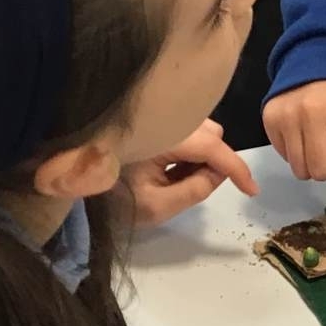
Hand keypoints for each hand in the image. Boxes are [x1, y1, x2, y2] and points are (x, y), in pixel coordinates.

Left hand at [122, 119, 255, 227]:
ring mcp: (157, 119)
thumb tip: (220, 173)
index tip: (252, 190)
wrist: (73, 186)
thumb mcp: (157, 206)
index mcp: (163, 136)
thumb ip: (195, 190)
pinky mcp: (152, 122)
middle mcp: (164, 119)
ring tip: (175, 178)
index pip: (213, 147)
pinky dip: (187, 149)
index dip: (237, 168)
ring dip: (201, 154)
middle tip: (193, 186)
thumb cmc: (111, 199)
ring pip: (201, 129)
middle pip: (211, 133)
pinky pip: (186, 130)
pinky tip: (166, 167)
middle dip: (214, 161)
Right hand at [262, 80, 325, 213]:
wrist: (321, 61)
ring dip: (312, 165)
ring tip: (319, 143)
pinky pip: (284, 156)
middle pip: (321, 172)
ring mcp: (288, 114)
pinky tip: (304, 134)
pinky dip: (296, 153)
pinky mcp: (270, 116)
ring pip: (300, 169)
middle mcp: (313, 112)